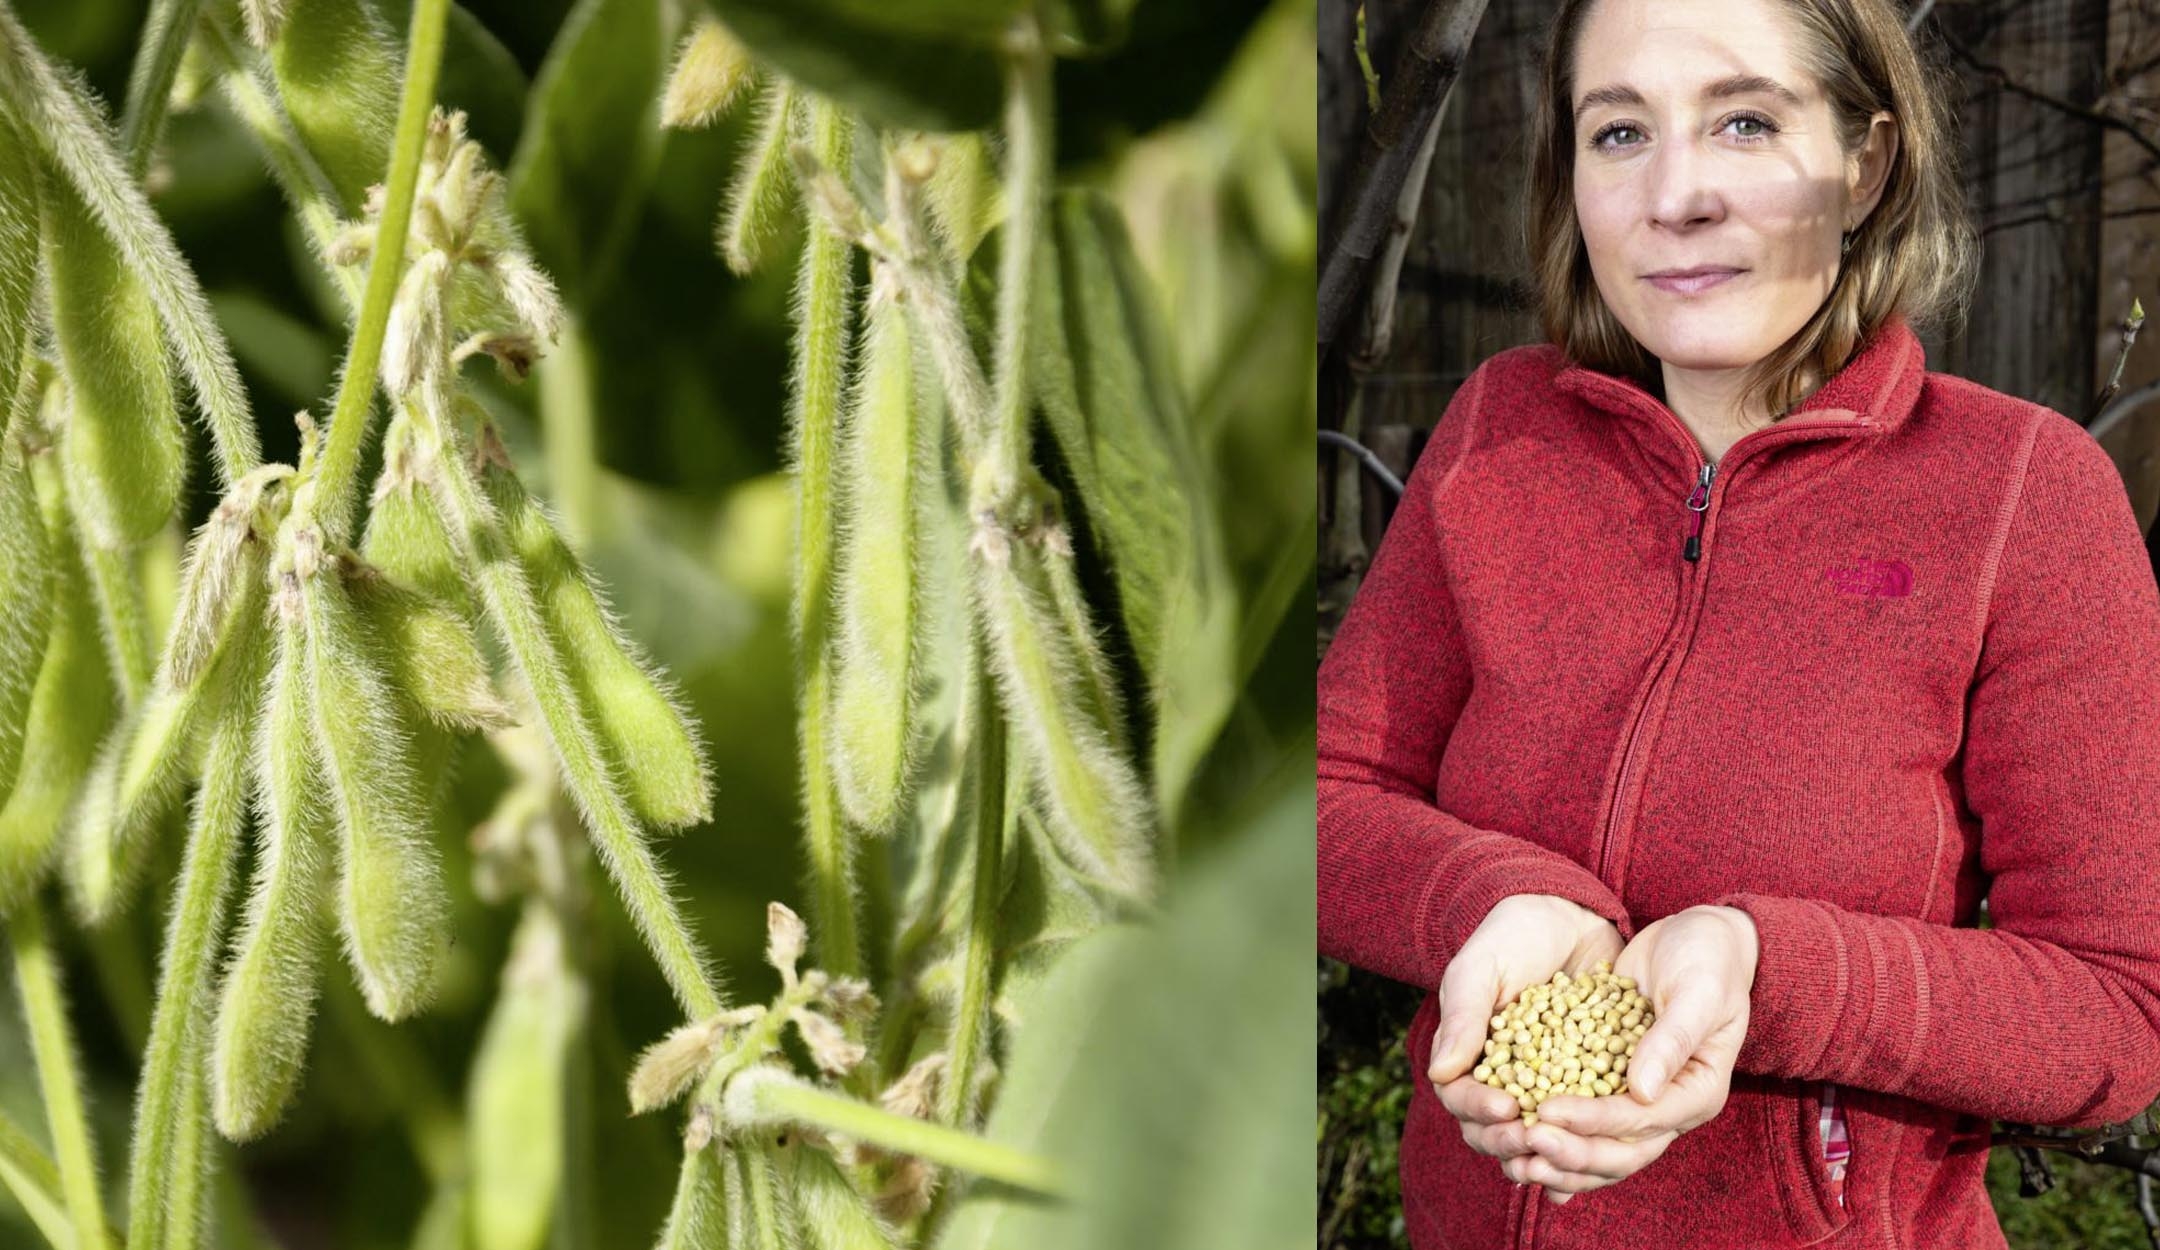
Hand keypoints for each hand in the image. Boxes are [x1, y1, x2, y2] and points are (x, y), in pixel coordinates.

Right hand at [1426, 894, 1624, 1184]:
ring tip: (1568, 1152)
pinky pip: (1581, 1117)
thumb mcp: (1482, 968)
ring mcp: (1544, 1081)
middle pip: (1493, 1128)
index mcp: (1466, 1053)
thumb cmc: (1513, 934)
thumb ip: (1463, 1017)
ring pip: (1536, 1132)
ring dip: (1547, 1149)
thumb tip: (1442, 1073)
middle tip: (1534, 1137)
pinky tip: (1605, 1146)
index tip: (1507, 1107)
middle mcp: (1501, 1075)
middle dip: (1510, 1140)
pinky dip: (1587, 1137)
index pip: (1459, 1096)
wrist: (1567, 914)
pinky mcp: (1584, 1078)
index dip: (1479, 1109)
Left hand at [1508, 904, 1759, 1203]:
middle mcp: (1671, 1106)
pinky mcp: (1615, 1086)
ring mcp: (1643, 1102)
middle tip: (1524, 1141)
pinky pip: (1586, 1125)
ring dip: (1561, 1161)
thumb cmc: (1706, 958)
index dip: (1594, 1121)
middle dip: (1573, 1153)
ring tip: (1515, 1161)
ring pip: (1602, 1150)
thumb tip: (1642, 1091)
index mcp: (1698, 1090)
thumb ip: (1673, 1038)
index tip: (1546, 1113)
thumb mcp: (1698, 990)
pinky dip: (1558, 1139)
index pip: (1643, 1120)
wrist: (1698, 941)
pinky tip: (1518, 1151)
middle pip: (1622, 1152)